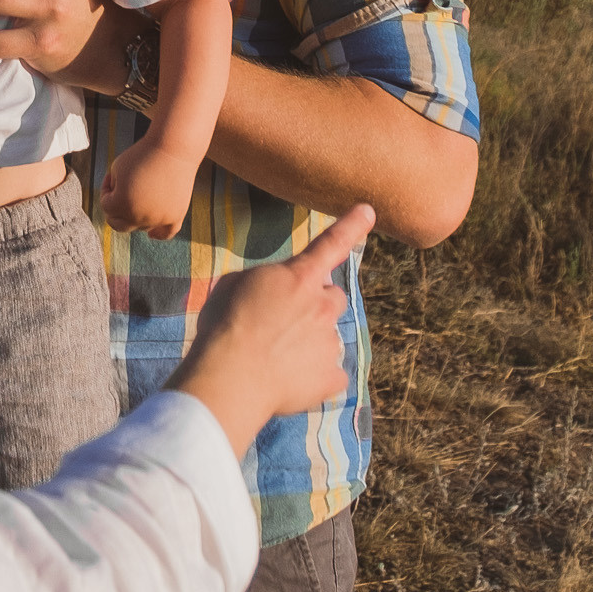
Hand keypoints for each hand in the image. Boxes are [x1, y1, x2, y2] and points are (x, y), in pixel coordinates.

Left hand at [101, 137, 200, 239]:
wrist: (173, 148)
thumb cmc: (142, 155)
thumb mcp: (116, 168)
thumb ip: (111, 191)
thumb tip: (114, 208)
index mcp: (122, 204)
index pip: (106, 206)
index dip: (107, 188)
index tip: (113, 174)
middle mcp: (140, 217)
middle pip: (119, 225)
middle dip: (114, 211)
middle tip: (118, 195)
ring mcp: (159, 219)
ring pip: (141, 227)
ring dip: (136, 213)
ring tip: (141, 190)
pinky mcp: (176, 215)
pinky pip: (166, 233)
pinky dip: (158, 234)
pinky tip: (152, 234)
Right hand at [167, 204, 373, 456]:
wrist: (230, 378)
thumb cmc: (223, 326)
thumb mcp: (232, 286)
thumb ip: (264, 282)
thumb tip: (271, 293)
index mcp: (298, 278)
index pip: (330, 244)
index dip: (351, 226)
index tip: (369, 210)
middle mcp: (322, 306)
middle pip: (332, 298)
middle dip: (316, 305)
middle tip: (285, 322)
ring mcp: (331, 342)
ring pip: (328, 337)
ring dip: (310, 342)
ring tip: (275, 357)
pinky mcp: (333, 377)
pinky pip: (330, 374)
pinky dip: (314, 377)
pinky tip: (288, 381)